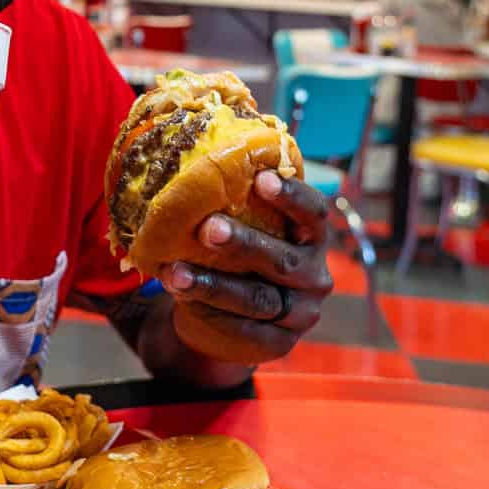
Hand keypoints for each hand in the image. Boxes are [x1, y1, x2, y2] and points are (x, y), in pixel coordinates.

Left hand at [157, 170, 331, 368]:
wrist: (237, 314)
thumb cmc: (239, 252)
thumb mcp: (249, 224)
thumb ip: (239, 196)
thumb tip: (205, 144)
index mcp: (312, 237)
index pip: (314, 214)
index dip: (292, 196)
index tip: (260, 179)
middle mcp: (315, 275)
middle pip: (283, 260)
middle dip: (243, 243)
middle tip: (206, 228)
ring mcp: (301, 313)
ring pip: (258, 299)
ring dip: (213, 285)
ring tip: (173, 272)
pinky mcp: (281, 343)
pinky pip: (248, 332)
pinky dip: (214, 317)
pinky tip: (183, 300)